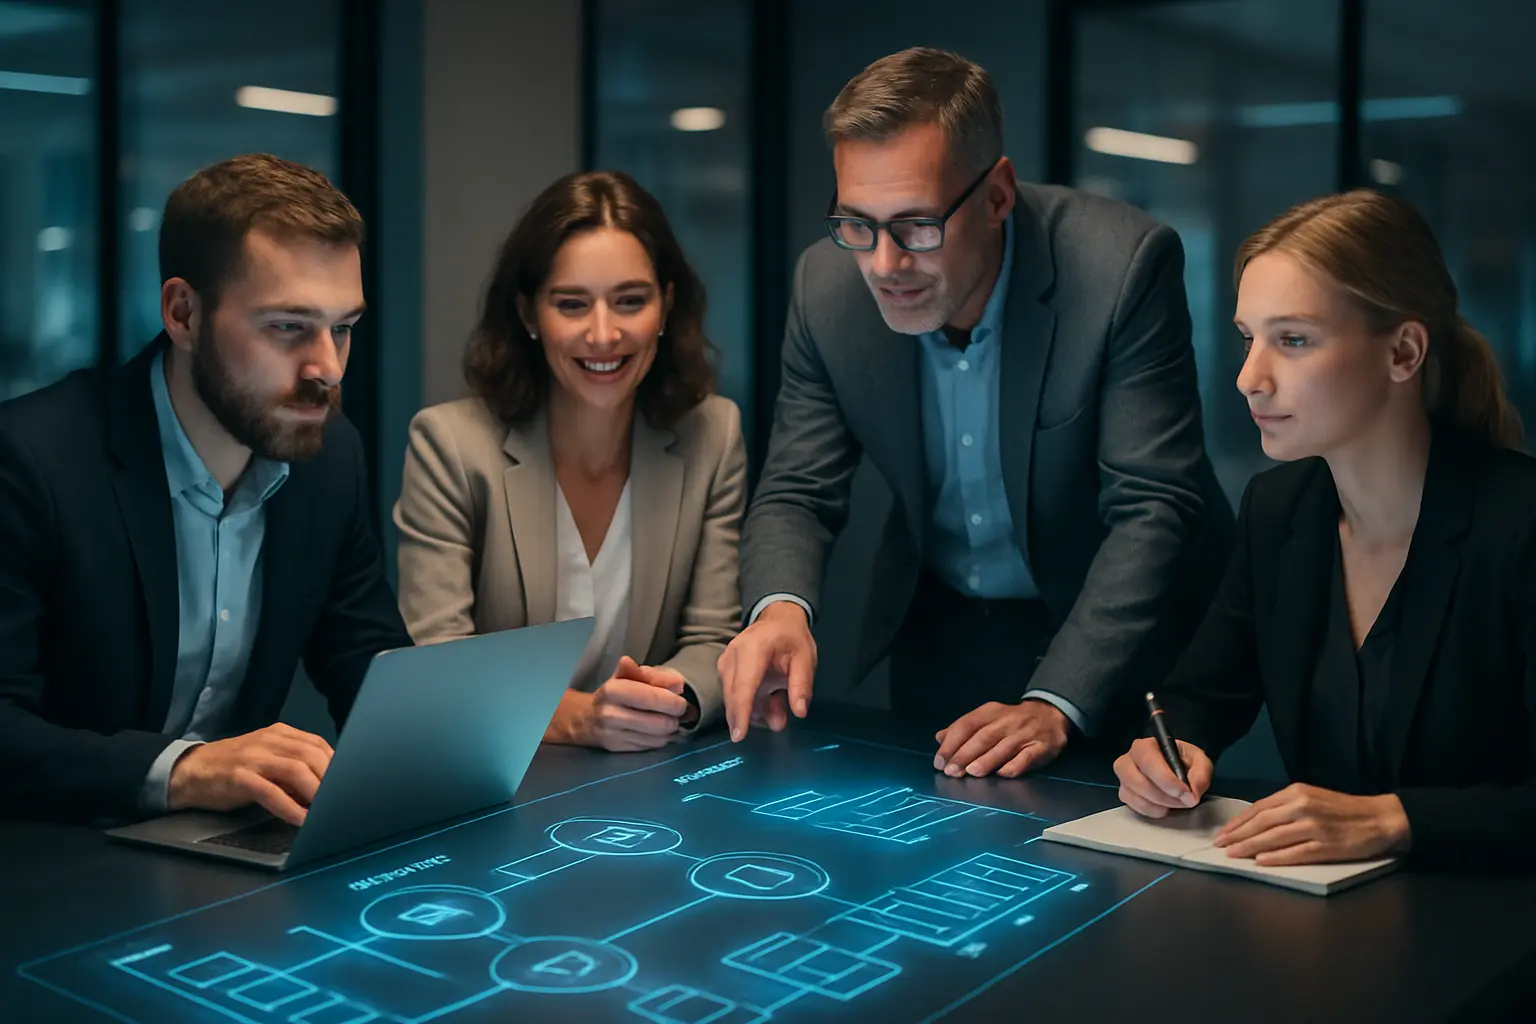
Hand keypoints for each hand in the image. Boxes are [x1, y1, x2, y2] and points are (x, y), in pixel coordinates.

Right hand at [166, 723, 334, 825]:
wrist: (189, 771)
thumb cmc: (234, 768)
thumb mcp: (267, 759)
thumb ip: (294, 767)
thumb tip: (326, 786)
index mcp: (280, 734)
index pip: (318, 744)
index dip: (336, 764)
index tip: (348, 784)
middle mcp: (270, 741)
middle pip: (312, 756)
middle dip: (330, 780)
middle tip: (340, 801)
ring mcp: (254, 758)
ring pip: (296, 770)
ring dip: (315, 793)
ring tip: (326, 811)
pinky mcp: (239, 777)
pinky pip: (271, 792)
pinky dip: (290, 807)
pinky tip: (300, 820)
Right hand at [553, 657, 690, 751]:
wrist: (586, 718)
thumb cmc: (615, 692)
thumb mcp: (630, 675)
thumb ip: (655, 675)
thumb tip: (678, 683)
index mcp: (614, 690)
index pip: (654, 698)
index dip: (674, 701)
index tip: (681, 700)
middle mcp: (611, 714)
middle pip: (661, 723)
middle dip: (676, 718)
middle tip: (678, 712)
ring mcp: (614, 735)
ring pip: (659, 738)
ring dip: (671, 730)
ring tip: (669, 720)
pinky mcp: (619, 750)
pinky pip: (652, 747)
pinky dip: (662, 739)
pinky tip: (659, 731)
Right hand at [717, 602, 816, 741]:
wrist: (777, 620)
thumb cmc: (791, 639)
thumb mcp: (805, 658)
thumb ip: (802, 685)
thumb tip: (799, 712)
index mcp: (753, 649)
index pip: (744, 686)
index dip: (741, 713)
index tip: (739, 736)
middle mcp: (733, 656)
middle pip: (734, 696)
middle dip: (752, 717)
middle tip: (779, 723)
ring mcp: (725, 663)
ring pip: (733, 698)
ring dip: (755, 710)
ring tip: (778, 703)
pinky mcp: (724, 670)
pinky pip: (733, 694)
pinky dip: (750, 704)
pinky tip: (769, 700)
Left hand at [933, 700, 1069, 778]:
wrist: (1050, 714)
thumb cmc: (1011, 721)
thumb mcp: (987, 718)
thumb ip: (963, 728)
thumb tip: (940, 738)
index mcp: (990, 711)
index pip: (967, 725)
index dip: (951, 743)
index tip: (940, 761)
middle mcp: (1007, 720)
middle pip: (983, 737)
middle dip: (965, 755)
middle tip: (951, 771)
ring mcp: (1025, 734)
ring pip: (1003, 747)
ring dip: (986, 760)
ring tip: (971, 772)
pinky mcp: (1042, 747)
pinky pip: (1026, 758)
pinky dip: (1013, 766)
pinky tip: (1001, 774)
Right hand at [1114, 736, 1213, 816]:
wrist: (1178, 773)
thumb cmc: (1184, 763)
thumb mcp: (1199, 761)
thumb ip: (1201, 772)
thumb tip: (1192, 790)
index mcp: (1146, 746)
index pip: (1148, 760)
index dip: (1165, 779)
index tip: (1184, 793)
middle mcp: (1129, 760)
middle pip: (1135, 779)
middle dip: (1162, 795)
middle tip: (1183, 801)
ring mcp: (1124, 778)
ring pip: (1133, 795)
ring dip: (1159, 804)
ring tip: (1177, 803)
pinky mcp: (1125, 794)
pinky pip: (1134, 807)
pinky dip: (1153, 811)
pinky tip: (1165, 807)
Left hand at [1213, 784, 1410, 864]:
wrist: (1380, 817)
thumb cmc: (1344, 809)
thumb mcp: (1312, 797)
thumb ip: (1286, 807)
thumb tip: (1256, 821)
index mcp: (1296, 793)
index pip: (1259, 808)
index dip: (1238, 822)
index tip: (1223, 833)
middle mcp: (1302, 807)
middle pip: (1261, 822)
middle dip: (1238, 835)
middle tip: (1220, 846)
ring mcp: (1314, 827)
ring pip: (1273, 837)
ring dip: (1250, 847)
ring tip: (1233, 855)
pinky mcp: (1326, 845)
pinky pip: (1296, 853)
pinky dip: (1276, 857)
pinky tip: (1261, 861)